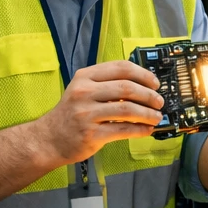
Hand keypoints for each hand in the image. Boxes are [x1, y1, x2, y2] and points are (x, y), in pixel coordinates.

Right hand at [31, 59, 163, 164]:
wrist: (48, 139)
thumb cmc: (71, 114)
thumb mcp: (83, 90)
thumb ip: (107, 84)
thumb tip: (144, 86)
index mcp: (84, 77)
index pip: (121, 68)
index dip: (143, 74)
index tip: (155, 83)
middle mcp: (84, 92)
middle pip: (127, 88)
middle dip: (149, 95)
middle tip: (159, 102)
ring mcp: (86, 114)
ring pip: (128, 109)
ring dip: (148, 114)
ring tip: (157, 117)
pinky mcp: (91, 134)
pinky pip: (123, 129)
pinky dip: (140, 129)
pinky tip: (147, 129)